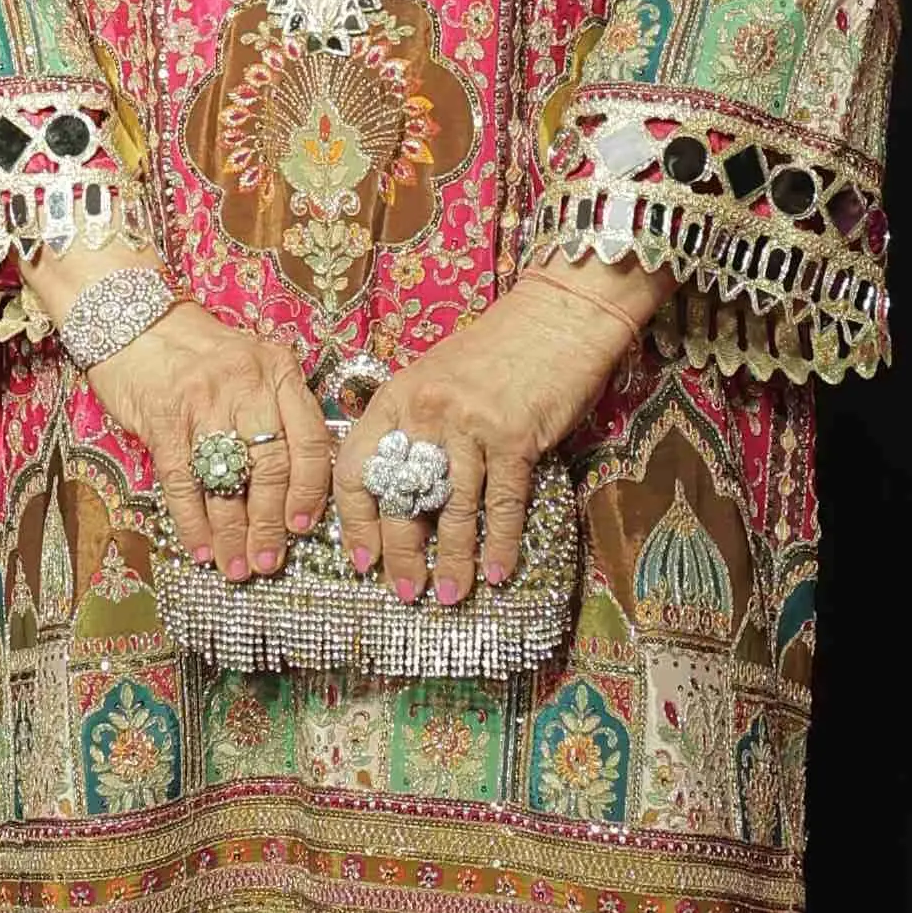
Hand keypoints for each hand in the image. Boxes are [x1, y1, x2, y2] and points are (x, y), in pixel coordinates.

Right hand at [86, 300, 335, 586]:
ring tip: (236, 566)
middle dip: (269, 525)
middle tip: (267, 561)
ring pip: (228, 481)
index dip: (309, 492)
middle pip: (270, 468)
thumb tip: (296, 480)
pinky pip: (183, 482)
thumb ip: (277, 408)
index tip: (302, 527)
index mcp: (278, 371)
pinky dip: (193, 521)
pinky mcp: (163, 420)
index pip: (308, 441)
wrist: (132, 320)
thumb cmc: (197, 349)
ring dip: (233, 532)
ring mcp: (203, 402)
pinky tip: (201, 547)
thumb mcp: (252, 362)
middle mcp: (247, 385)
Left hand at [340, 257, 653, 605]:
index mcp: (395, 398)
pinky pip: (502, 503)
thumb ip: (413, 429)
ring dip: (452, 560)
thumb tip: (401, 493)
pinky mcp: (515, 437)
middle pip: (401, 497)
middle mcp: (425, 412)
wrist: (556, 318)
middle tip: (405, 591)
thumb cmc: (494, 352)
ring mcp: (470, 425)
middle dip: (401, 553)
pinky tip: (496, 572)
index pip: (357, 469)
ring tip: (449, 594)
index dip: (355, 521)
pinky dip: (499, 542)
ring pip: (453, 508)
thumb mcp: (433, 379)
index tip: (360, 559)